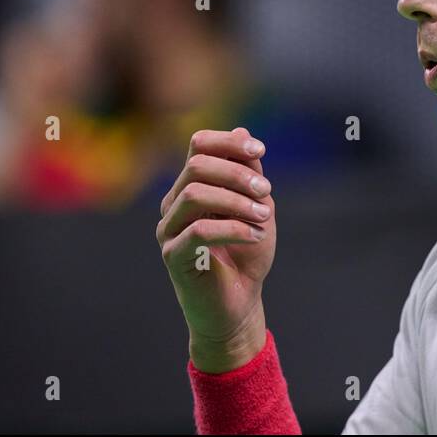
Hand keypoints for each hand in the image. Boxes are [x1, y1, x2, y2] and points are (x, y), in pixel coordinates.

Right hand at [157, 126, 275, 371]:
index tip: (260, 152)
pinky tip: (255, 236)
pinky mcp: (173, 256)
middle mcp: (174, 204)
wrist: (239, 304)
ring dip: (236, 201)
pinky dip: (234, 228)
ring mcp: (169, 230)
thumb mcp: (257, 207)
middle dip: (237, 173)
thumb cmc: (247, 255)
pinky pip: (199, 231)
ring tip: (264, 217)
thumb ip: (249, 174)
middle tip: (267, 191)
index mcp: (193, 186)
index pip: (198, 145)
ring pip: (194, 194)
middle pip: (196, 166)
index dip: (229, 142)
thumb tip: (243, 132)